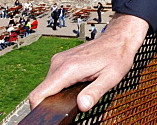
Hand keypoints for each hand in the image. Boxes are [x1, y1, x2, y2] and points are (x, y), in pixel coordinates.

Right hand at [27, 13, 148, 111]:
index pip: (38, 94)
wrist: (118, 38)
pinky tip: (77, 85)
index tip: (49, 116)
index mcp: (68, 69)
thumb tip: (82, 106)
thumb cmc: (117, 56)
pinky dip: (61, 86)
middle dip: (53, 102)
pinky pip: (54, 78)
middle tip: (73, 104)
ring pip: (48, 85)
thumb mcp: (111, 77)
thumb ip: (95, 92)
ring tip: (78, 92)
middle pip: (42, 92)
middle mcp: (59, 63)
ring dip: (58, 93)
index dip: (38, 109)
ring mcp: (59, 60)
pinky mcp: (61, 60)